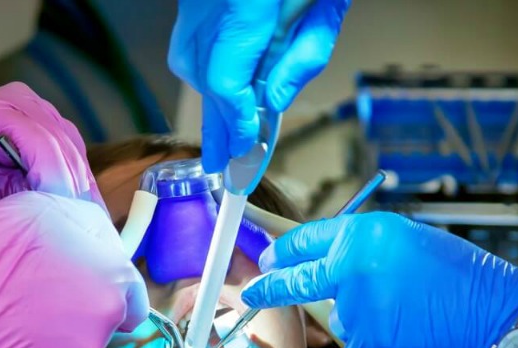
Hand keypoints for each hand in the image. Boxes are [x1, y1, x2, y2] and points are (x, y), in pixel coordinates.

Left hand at [0, 82, 103, 227]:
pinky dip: (80, 180)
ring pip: (74, 148)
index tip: (62, 215)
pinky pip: (75, 151)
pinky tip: (82, 207)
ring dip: (80, 185)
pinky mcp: (53, 122)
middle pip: (61, 144)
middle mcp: (18, 99)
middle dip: (71, 187)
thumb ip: (3, 191)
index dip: (54, 178)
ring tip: (82, 221)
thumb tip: (47, 201)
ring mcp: (40, 108)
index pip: (38, 141)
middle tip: (79, 226)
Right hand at [0, 191, 147, 347]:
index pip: (133, 301)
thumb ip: (92, 231)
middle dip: (78, 321)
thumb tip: (107, 246)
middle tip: (37, 307)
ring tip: (15, 327)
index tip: (84, 298)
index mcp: (114, 279)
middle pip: (102, 329)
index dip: (109, 298)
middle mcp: (106, 323)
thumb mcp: (52, 208)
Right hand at [170, 0, 349, 170]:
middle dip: (217, 121)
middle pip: (203, 73)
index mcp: (244, 5)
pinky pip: (191, 36)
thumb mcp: (327, 3)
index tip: (245, 149)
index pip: (227, 81)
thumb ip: (303, 53)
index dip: (236, 121)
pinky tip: (221, 86)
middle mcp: (210, 2)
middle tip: (222, 162)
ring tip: (222, 134)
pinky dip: (204, 63)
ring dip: (210, 94)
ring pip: (190, 55)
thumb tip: (271, 101)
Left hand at [242, 212, 517, 347]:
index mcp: (365, 233)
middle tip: (252, 291)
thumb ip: (366, 250)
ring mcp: (357, 309)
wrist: (499, 320)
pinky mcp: (368, 346)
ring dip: (361, 322)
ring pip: (341, 321)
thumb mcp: (411, 242)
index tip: (269, 258)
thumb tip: (333, 262)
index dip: (284, 250)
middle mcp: (352, 267)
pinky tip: (408, 340)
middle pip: (298, 279)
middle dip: (271, 287)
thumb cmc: (466, 278)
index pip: (307, 239)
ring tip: (407, 318)